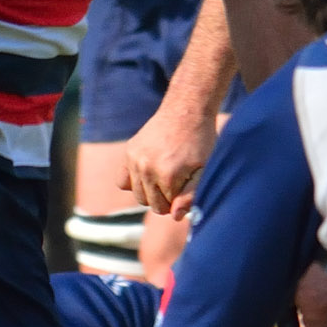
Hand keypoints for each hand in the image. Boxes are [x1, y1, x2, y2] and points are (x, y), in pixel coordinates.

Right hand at [121, 102, 216, 220]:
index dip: (180, 201)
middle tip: (178, 183)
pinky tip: (148, 174)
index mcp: (168, 176)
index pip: (168, 208)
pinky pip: (122, 181)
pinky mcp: (129, 152)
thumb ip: (192, 196)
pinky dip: (134, 182)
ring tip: (165, 178)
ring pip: (137, 195)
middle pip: (152, 204)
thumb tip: (174, 216)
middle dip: (166, 199)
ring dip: (151, 192)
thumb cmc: (200, 142)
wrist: (186, 111)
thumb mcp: (204, 170)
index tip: (188, 187)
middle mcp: (148, 169)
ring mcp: (135, 160)